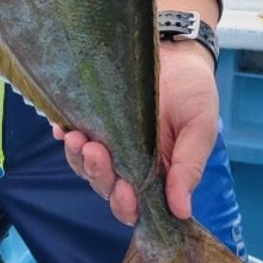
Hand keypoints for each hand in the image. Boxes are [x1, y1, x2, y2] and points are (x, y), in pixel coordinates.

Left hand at [53, 38, 218, 224]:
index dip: (126, 205)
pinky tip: (61, 129)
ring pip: (85, 165)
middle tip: (95, 152)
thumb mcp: (200, 129)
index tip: (125, 191)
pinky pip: (73, 135)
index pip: (137, 204)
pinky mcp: (93, 120)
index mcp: (158, 175)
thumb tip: (182, 211)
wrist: (177, 51)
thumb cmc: (194, 93)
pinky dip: (65, 136)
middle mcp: (130, 164)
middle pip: (106, 185)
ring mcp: (109, 143)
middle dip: (99, 175)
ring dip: (78, 158)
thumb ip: (189, 167)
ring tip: (75, 138)